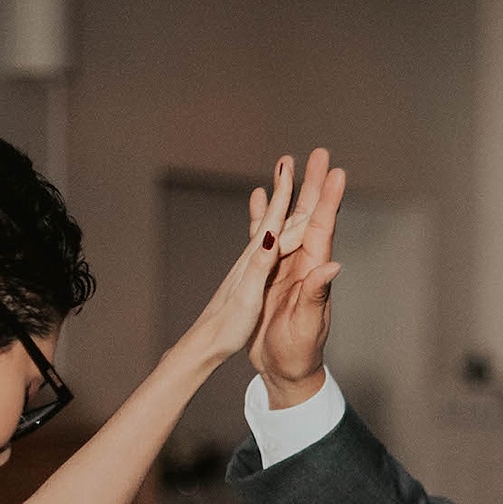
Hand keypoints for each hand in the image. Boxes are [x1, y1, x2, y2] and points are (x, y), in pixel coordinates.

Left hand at [174, 154, 302, 368]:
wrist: (207, 343)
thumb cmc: (229, 325)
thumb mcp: (248, 295)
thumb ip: (260, 264)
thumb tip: (272, 236)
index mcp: (256, 259)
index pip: (275, 220)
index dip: (284, 193)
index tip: (291, 165)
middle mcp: (252, 256)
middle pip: (277, 216)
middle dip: (288, 189)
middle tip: (295, 160)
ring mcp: (251, 264)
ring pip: (274, 226)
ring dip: (282, 202)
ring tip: (286, 178)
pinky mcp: (251, 274)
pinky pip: (269, 244)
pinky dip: (275, 228)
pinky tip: (272, 225)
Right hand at [249, 147, 346, 408]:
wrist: (285, 369)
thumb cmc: (299, 351)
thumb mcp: (308, 324)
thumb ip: (317, 294)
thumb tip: (333, 266)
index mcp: (312, 271)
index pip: (322, 228)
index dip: (329, 200)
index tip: (337, 171)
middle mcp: (302, 263)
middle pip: (309, 216)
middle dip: (315, 184)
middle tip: (320, 152)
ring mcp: (286, 267)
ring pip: (288, 220)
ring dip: (291, 192)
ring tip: (289, 163)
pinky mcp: (268, 274)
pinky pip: (264, 236)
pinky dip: (262, 216)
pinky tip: (260, 198)